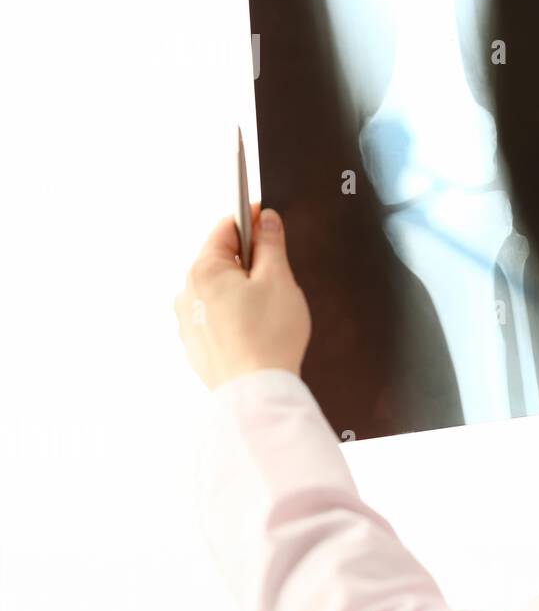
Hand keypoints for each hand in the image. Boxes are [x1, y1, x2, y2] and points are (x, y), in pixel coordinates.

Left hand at [175, 206, 310, 389]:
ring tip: (268, 310)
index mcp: (204, 270)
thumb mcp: (279, 279)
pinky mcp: (195, 344)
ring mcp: (188, 321)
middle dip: (250, 261)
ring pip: (219, 289)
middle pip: (221, 259)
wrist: (257, 391)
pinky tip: (256, 330)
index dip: (253, 220)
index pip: (227, 228)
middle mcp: (187, 292)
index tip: (271, 220)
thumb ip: (270, 244)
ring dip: (242, 289)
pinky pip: (216, 316)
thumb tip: (266, 220)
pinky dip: (235, 314)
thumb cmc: (268, 335)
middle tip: (279, 277)